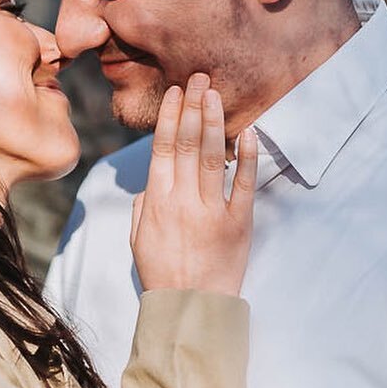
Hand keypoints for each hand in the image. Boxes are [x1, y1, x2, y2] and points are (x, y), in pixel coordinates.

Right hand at [130, 73, 257, 295]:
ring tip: (215, 94)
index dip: (170, 116)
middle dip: (193, 107)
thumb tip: (154, 177)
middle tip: (200, 78)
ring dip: (214, 121)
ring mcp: (211, 210)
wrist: (190, 309)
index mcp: (157, 201)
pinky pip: (244, 184)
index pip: (162, 147)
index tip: (176, 92)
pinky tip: (248, 132)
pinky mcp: (238, 223)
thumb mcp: (138, 237)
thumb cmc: (162, 273)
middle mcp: (182, 200)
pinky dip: (247, 157)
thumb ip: (145, 203)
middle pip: (187, 143)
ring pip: (212, 156)